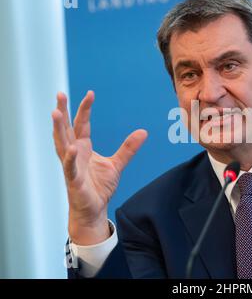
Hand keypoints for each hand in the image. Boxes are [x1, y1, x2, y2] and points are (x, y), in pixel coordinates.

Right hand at [52, 91, 147, 244]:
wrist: (95, 209)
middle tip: (60, 94)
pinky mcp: (74, 180)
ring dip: (58, 129)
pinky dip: (70, 158)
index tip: (90, 94)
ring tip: (56, 113)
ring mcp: (71, 166)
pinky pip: (70, 167)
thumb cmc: (99, 187)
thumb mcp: (117, 164)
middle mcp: (74, 154)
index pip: (82, 124)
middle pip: (66, 129)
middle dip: (63, 112)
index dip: (85, 109)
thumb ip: (128, 148)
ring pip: (62, 144)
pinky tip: (71, 148)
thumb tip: (143, 132)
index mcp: (83, 148)